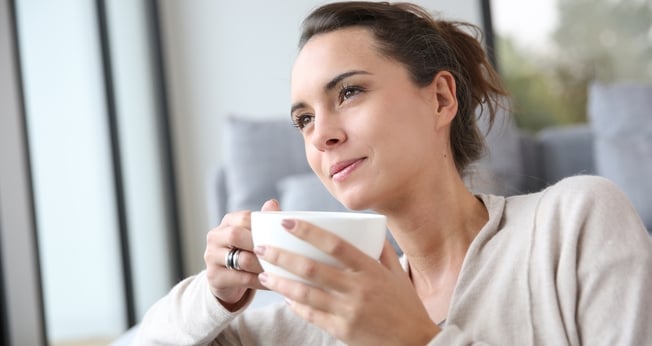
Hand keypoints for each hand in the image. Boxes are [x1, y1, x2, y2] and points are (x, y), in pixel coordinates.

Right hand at [204, 199, 280, 309]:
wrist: (228, 281)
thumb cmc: (246, 252)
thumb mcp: (254, 236)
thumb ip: (264, 220)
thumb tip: (273, 204)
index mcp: (227, 222)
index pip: (244, 218)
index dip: (262, 226)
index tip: (282, 234)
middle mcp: (215, 237)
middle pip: (236, 235)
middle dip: (260, 244)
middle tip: (282, 252)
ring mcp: (211, 257)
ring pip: (241, 259)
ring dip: (264, 265)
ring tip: (281, 269)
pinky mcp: (214, 277)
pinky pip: (242, 279)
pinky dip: (261, 281)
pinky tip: (274, 282)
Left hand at [256, 219, 439, 344]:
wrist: (415, 344)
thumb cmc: (406, 306)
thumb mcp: (397, 274)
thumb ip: (382, 250)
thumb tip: (368, 228)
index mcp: (370, 270)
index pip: (334, 244)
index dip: (308, 231)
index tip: (286, 221)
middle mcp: (358, 289)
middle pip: (312, 268)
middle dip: (282, 256)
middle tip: (262, 247)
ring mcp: (348, 311)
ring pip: (305, 293)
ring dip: (280, 282)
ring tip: (263, 273)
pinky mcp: (342, 331)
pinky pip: (312, 315)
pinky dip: (295, 305)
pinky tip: (284, 296)